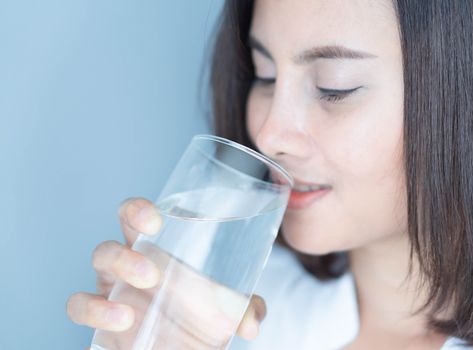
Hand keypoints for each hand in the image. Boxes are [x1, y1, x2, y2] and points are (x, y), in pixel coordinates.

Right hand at [67, 198, 266, 347]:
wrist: (186, 345)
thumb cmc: (201, 314)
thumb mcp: (226, 308)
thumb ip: (244, 308)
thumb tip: (251, 322)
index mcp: (155, 251)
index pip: (135, 218)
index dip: (137, 211)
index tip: (154, 221)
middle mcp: (128, 267)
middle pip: (108, 248)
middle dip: (123, 256)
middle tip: (151, 274)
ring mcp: (111, 294)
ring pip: (93, 277)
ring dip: (107, 290)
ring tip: (129, 313)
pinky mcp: (101, 323)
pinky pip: (81, 308)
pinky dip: (94, 313)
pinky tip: (121, 323)